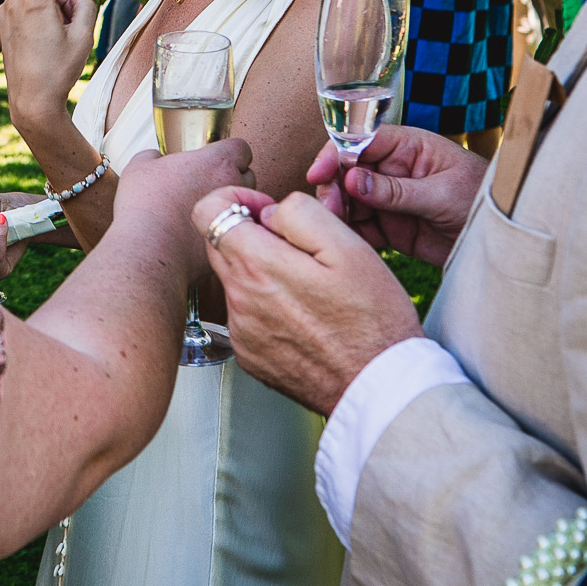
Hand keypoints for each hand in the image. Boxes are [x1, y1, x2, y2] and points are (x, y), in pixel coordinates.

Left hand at [0, 0, 95, 129]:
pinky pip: (30, 3)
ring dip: (54, 1)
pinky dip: (45, 10)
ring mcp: (6, 10)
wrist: (31, 101)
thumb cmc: (59, 69)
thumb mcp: (83, 35)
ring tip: (60, 37)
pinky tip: (48, 37)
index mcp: (34, 0)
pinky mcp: (4, 20)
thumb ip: (82, 4)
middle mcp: (14, 0)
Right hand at [107, 139, 256, 282]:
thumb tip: (154, 157)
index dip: (228, 152)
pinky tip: (196, 233)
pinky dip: (220, 230)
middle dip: (231, 178)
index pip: (241, 148)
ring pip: (242, 205)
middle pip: (247, 175)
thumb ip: (152, 156)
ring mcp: (235, 215)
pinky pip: (232, 232)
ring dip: (229, 205)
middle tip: (204, 184)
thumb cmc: (144, 204)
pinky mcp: (230, 241)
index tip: (213, 159)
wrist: (149, 248)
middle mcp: (233, 185)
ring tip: (202, 210)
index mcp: (216, 161)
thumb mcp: (139, 168)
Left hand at [195, 186, 421, 414]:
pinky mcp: (248, 354)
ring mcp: (241, 330)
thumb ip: (299, 214)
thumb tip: (269, 211)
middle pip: (219, 245)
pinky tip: (305, 317)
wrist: (380, 385)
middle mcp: (239, 299)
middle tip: (298, 248)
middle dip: (252, 235)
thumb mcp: (349, 247)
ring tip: (311, 289)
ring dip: (263, 274)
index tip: (265, 210)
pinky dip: (268, 308)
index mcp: (258, 266)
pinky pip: (246, 316)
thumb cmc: (373, 320)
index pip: (206, 211)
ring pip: (235, 282)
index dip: (235, 200)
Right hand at [304, 124, 483, 266]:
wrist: (503, 240)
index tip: (319, 173)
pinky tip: (347, 242)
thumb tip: (352, 180)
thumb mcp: (442, 193)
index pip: (360, 142)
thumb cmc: (483, 201)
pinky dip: (349, 234)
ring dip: (336, 213)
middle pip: (346, 172)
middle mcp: (392, 170)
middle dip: (332, 189)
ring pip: (347, 201)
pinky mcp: (389, 226)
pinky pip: (359, 228)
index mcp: (407, 148)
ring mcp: (388, 199)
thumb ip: (396, 189)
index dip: (335, 155)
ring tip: (336, 227)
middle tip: (330, 209)